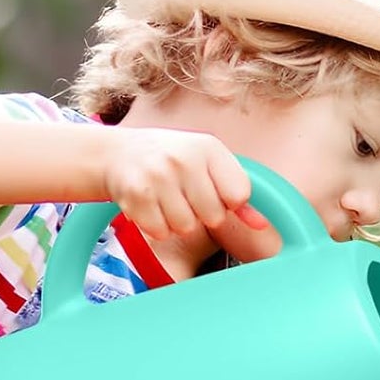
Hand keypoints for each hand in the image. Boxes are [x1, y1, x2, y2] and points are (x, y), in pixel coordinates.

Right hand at [102, 127, 279, 261]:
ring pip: (186, 228)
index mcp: (209, 148)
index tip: (212, 191)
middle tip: (185, 196)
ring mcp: (158, 175)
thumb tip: (261, 224)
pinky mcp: (136, 194)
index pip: (239, 195)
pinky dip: (157, 227)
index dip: (227, 202)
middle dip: (201, 215)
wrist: (117, 153)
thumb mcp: (206, 165)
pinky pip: (161, 232)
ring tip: (167, 200)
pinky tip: (151, 207)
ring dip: (177, 222)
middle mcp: (184, 158)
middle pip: (214, 217)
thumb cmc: (171, 160)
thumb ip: (236, 193)